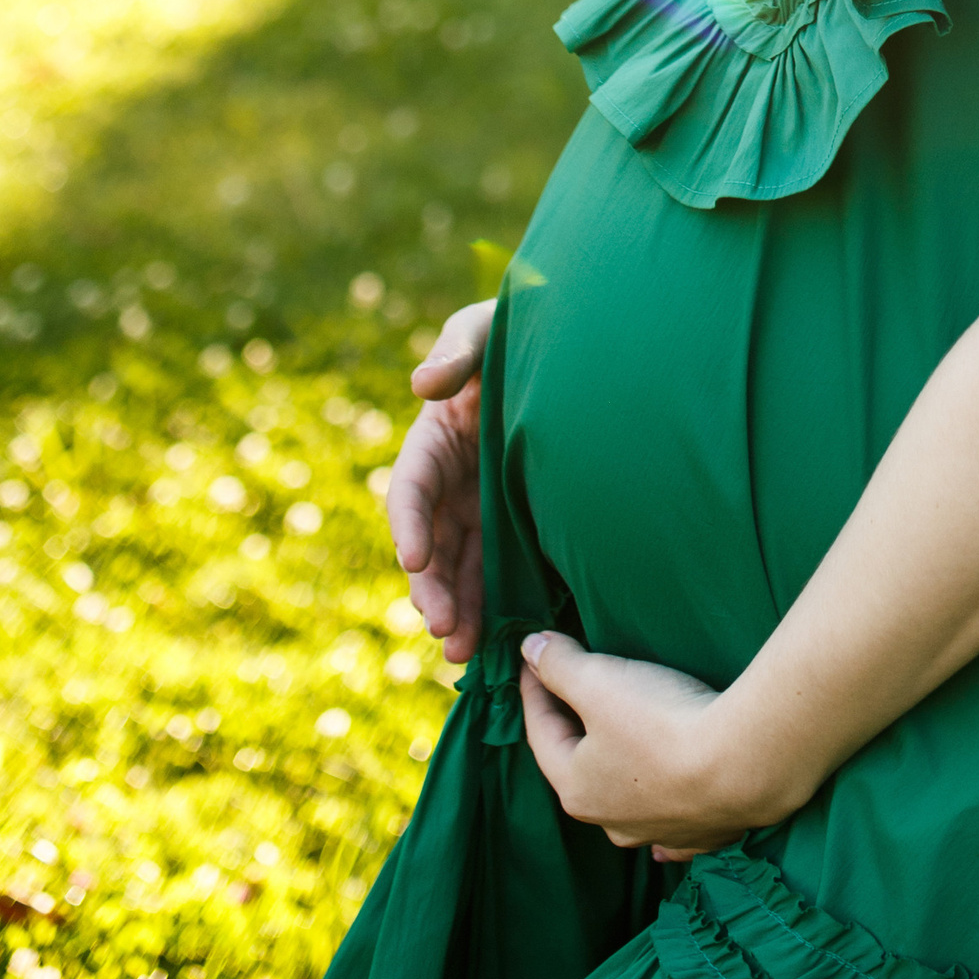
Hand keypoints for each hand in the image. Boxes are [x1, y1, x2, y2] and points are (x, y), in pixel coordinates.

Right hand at [387, 299, 492, 663]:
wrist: (570, 342)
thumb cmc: (515, 327)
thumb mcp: (483, 330)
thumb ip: (457, 350)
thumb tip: (422, 383)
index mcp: (434, 438)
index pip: (410, 488)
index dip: (408, 524)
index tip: (412, 558)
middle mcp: (451, 480)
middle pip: (430, 542)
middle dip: (431, 586)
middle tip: (441, 626)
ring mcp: (481, 504)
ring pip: (460, 566)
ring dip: (456, 607)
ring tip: (461, 651)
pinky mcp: (513, 521)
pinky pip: (498, 566)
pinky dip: (492, 601)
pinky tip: (497, 636)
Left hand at [519, 629, 787, 859]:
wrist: (742, 765)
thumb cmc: (661, 723)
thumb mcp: (601, 683)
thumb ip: (560, 665)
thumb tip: (530, 649)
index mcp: (577, 788)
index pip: (542, 732)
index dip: (535, 690)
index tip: (533, 658)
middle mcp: (611, 821)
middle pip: (582, 771)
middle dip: (575, 735)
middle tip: (574, 699)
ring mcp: (658, 833)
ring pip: (625, 808)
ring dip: (617, 784)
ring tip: (616, 767)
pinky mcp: (703, 833)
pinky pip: (673, 835)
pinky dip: (664, 829)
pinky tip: (663, 842)